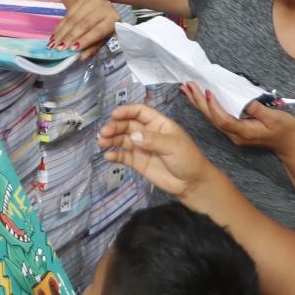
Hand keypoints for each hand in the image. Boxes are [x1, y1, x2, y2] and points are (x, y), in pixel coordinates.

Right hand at [49, 0, 118, 57]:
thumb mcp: (103, 39)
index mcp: (113, 19)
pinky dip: (60, 25)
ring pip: (74, 18)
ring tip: (54, 43)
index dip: (85, 40)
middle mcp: (104, 7)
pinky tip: (55, 34)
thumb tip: (81, 57)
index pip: (98, 30)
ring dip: (62, 32)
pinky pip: (68, 13)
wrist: (99, 8)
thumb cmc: (103, 27)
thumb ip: (93, 48)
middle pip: (84, 23)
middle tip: (60, 47)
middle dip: (71, 36)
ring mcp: (92, 1)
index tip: (73, 49)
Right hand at [98, 103, 213, 199]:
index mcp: (158, 123)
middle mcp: (148, 133)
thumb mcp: (173, 146)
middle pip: (128, 125)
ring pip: (123, 139)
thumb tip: (133, 136)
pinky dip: (115, 155)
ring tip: (101, 142)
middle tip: (104, 132)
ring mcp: (142, 148)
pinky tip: (108, 156)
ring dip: (111, 139)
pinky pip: (124, 156)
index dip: (127, 111)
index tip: (114, 114)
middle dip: (115, 126)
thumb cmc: (188, 159)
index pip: (140, 112)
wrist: (192, 184)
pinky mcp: (138, 162)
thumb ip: (153, 140)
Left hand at [183, 83, 294, 159]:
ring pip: (211, 118)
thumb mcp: (275, 118)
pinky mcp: (234, 129)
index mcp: (243, 132)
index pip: (223, 119)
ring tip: (187, 89)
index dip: (214, 106)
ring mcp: (233, 133)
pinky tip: (199, 99)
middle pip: (212, 118)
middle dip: (199, 101)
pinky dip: (206, 107)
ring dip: (199, 103)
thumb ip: (257, 109)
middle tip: (188, 85)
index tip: (207, 92)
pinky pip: (216, 117)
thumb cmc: (285, 129)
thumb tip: (243, 100)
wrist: (289, 144)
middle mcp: (234, 134)